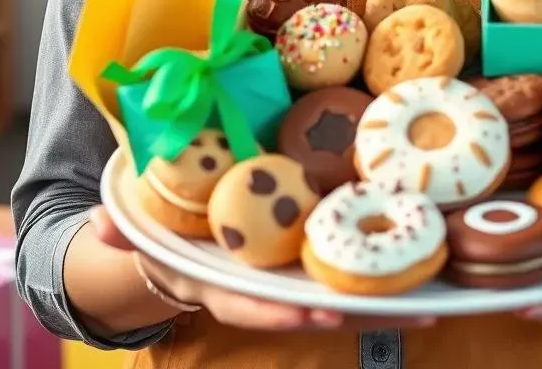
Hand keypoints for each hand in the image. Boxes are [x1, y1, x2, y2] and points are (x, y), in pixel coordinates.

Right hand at [90, 206, 436, 333]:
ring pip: (343, 288)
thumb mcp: (144, 230)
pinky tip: (426, 252)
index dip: (287, 311)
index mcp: (224, 282)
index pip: (255, 303)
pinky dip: (384, 261)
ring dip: (388, 292)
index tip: (323, 313)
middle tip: (413, 309)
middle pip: (316, 305)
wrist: (185, 238)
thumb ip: (123, 230)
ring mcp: (291, 272)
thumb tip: (101, 229)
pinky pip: (348, 257)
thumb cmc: (168, 231)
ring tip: (440, 293)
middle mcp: (264, 285)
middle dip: (363, 309)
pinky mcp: (310, 251)